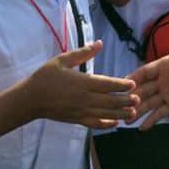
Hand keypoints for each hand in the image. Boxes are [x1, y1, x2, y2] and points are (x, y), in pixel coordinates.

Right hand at [21, 42, 139, 128]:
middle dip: (125, 100)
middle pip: (110, 101)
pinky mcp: (76, 120)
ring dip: (120, 113)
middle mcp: (84, 98)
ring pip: (105, 114)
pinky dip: (106, 124)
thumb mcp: (62, 60)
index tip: (132, 84)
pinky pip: (94, 124)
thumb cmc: (45, 77)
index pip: (107, 84)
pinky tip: (114, 123)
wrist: (30, 99)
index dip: (121, 84)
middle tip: (138, 99)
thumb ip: (82, 53)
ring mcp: (80, 111)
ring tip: (133, 112)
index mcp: (82, 82)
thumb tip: (99, 43)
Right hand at [128, 39, 168, 128]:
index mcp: (164, 65)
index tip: (120, 85)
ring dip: (137, 110)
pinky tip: (141, 128)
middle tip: (118, 107)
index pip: (144, 72)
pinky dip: (151, 120)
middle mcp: (162, 80)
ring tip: (125, 120)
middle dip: (131, 98)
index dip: (132, 78)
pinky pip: (160, 112)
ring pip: (149, 103)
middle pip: (143, 89)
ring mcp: (167, 93)